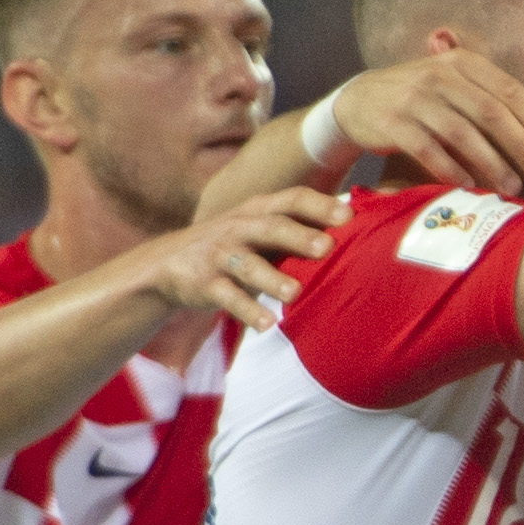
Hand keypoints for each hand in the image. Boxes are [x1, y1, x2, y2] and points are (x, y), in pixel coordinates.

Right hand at [142, 187, 350, 329]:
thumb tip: (356, 227)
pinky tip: (267, 325)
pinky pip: (228, 298)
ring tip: (295, 292)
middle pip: (270, 227)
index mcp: (257, 210)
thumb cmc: (234, 244)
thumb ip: (297, 227)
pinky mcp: (205, 283)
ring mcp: (219, 255)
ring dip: (271, 279)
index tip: (349, 217)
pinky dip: (247, 312)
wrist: (168, 263)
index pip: (291, 199)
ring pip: (247, 265)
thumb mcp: (260, 229)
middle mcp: (238, 227)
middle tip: (326, 248)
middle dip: (297, 236)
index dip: (319, 205)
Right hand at [329, 52, 523, 195]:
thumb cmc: (420, 99)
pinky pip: (429, 150)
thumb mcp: (452, 84)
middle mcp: (439, 75)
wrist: (357, 102)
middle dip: (521, 146)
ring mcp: (414, 98)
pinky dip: (452, 170)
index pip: (509, 90)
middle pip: (491, 113)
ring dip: (492, 164)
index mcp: (462, 63)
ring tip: (513, 187)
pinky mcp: (392, 122)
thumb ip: (489, 98)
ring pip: (463, 134)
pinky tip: (471, 186)